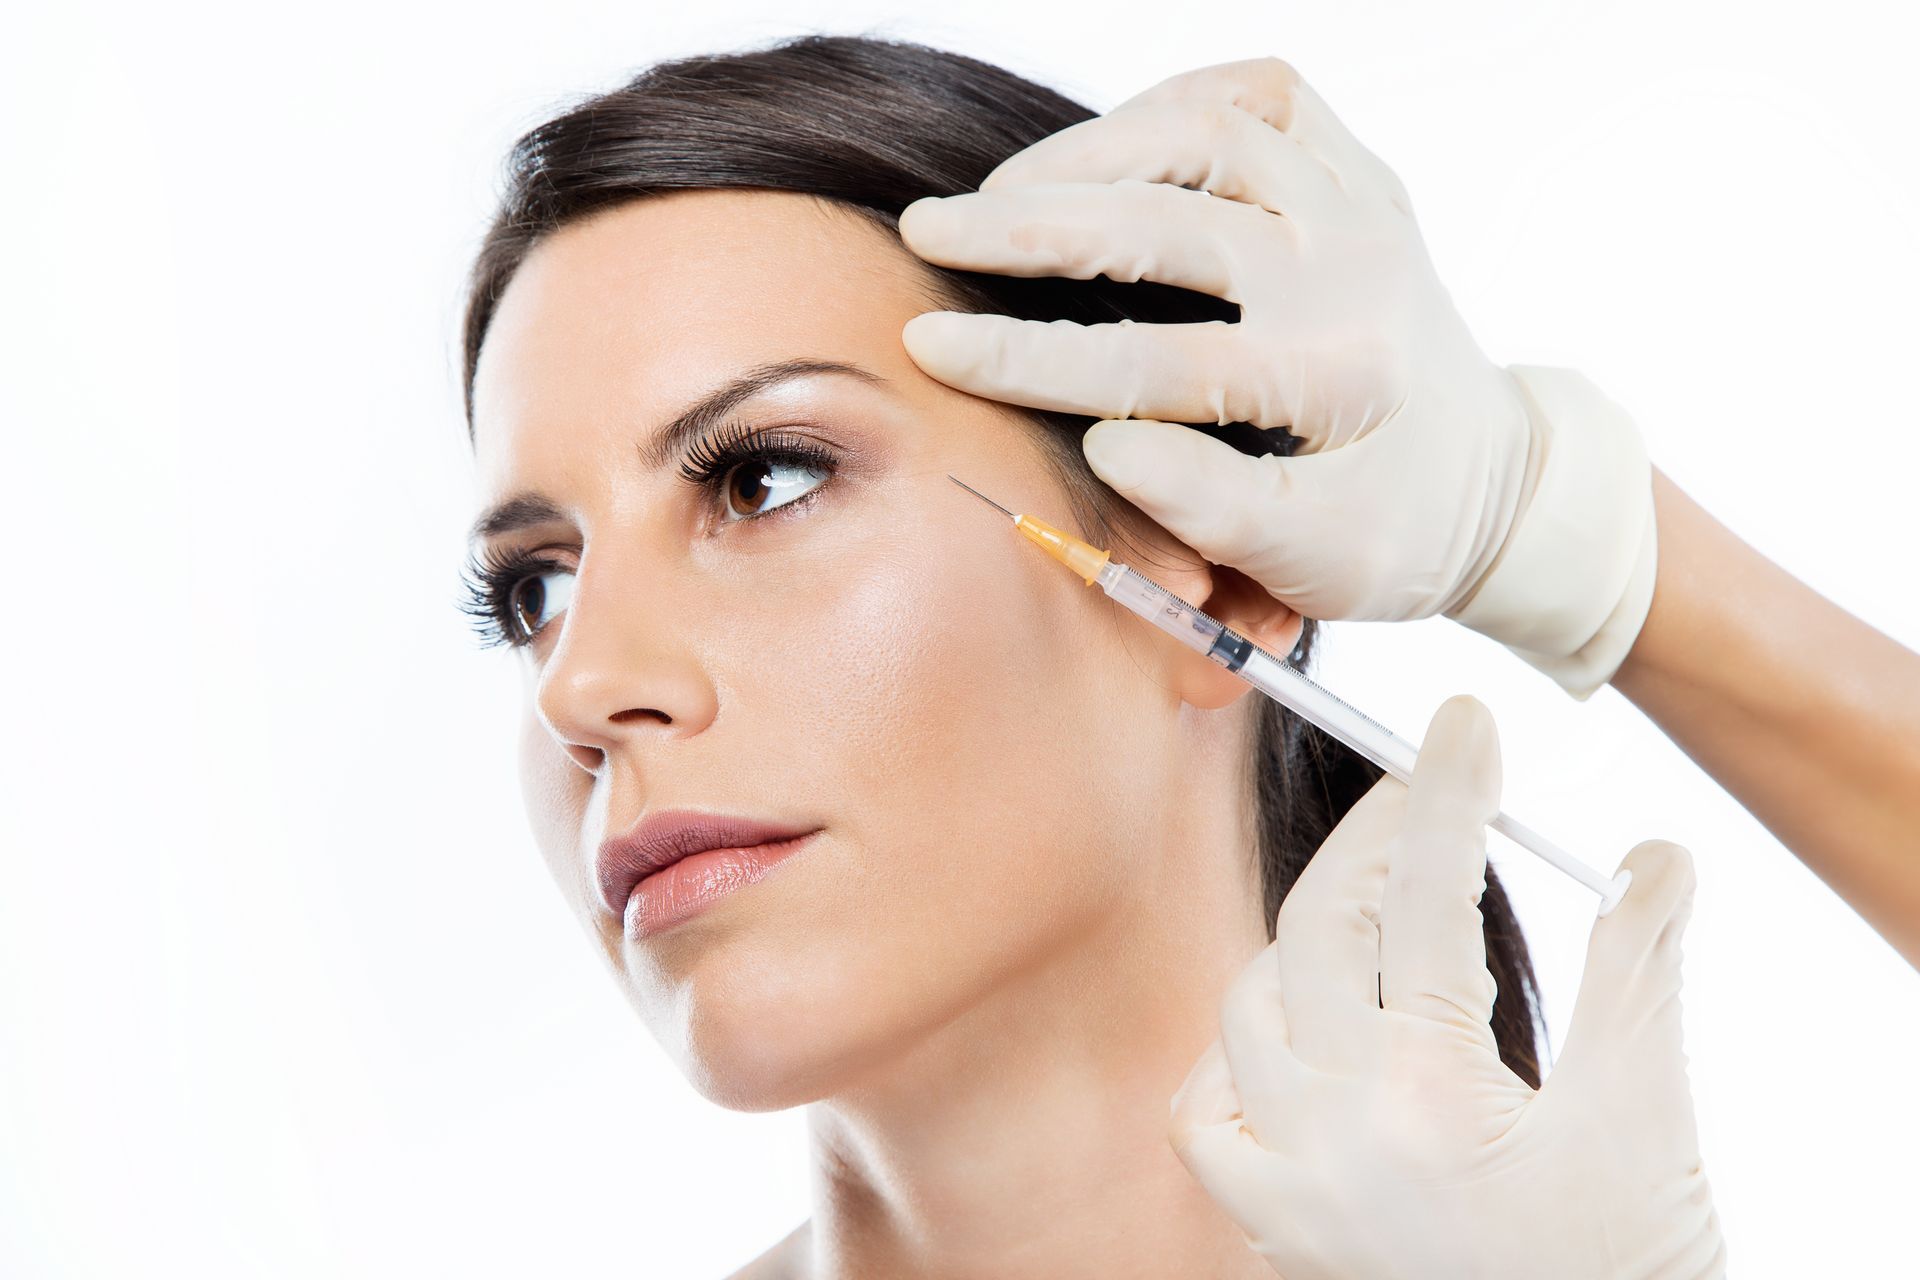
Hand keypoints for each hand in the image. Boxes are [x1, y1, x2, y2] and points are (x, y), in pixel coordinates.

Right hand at [897, 57, 1656, 699]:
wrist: (1493, 480)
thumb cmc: (1392, 530)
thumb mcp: (1316, 563)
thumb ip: (1213, 512)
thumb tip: (1106, 448)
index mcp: (1334, 380)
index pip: (1149, 361)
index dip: (1026, 357)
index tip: (931, 348)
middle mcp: (1351, 274)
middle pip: (1168, 220)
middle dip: (1030, 226)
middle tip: (930, 232)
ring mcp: (1359, 209)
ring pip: (1212, 133)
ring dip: (1091, 149)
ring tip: (998, 191)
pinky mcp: (1358, 175)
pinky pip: (1267, 95)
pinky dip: (1175, 102)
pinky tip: (1105, 144)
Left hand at [1167, 694, 1724, 1278]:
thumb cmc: (1627, 1265)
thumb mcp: (1644, 1117)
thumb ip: (1637, 972)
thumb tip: (1651, 854)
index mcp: (1432, 1097)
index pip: (1422, 901)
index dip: (1443, 795)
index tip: (1459, 723)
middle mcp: (1336, 1136)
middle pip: (1319, 932)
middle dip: (1373, 845)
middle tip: (1425, 799)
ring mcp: (1291, 1186)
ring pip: (1248, 1009)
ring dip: (1305, 944)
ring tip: (1378, 919)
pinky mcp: (1275, 1231)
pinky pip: (1204, 1119)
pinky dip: (1236, 1060)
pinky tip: (1291, 1040)